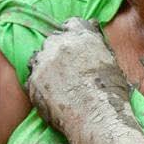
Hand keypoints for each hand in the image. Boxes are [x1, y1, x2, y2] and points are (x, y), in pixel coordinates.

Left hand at [26, 18, 127, 133]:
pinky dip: (39, 84)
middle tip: (67, 70)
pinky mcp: (33, 81)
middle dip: (58, 51)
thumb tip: (92, 27)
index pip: (71, 24)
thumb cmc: (111, 94)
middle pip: (53, 41)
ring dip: (46, 66)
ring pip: (39, 58)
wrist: (97, 119)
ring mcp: (43, 62)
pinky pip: (32, 78)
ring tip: (58, 84)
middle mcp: (59, 44)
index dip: (73, 35)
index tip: (75, 47)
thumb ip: (97, 43)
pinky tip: (52, 96)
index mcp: (80, 35)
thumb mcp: (111, 60)